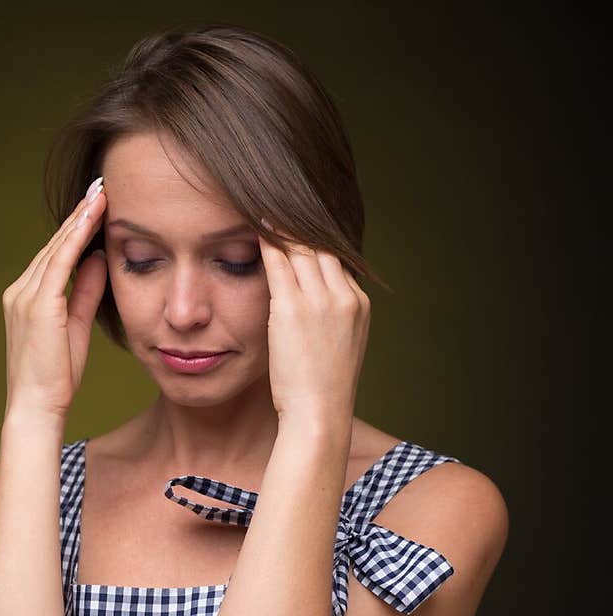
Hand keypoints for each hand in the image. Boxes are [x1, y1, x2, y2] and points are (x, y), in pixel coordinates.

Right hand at [1, 178, 107, 418]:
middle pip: (55, 245)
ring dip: (80, 218)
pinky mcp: (37, 305)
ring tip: (101, 192)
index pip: (56, 255)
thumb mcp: (76, 327)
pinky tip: (92, 217)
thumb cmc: (56, 378)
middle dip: (79, 214)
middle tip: (101, 185)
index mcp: (27, 298)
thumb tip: (97, 259)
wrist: (37, 407)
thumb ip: (85, 292)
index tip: (96, 203)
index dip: (76, 228)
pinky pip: (59, 263)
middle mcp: (20, 291)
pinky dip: (76, 237)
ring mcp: (25, 296)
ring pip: (56, 248)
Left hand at [257, 222, 370, 424]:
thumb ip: (331, 321)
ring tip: (264, 205)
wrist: (319, 414)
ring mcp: (320, 300)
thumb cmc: (321, 390)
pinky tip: (256, 223)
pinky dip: (268, 239)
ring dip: (283, 225)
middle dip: (300, 225)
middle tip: (279, 201)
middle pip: (322, 246)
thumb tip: (313, 311)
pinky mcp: (293, 308)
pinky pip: (279, 261)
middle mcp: (344, 296)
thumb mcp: (338, 349)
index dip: (316, 240)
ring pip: (301, 248)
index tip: (299, 226)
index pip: (337, 259)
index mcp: (358, 305)